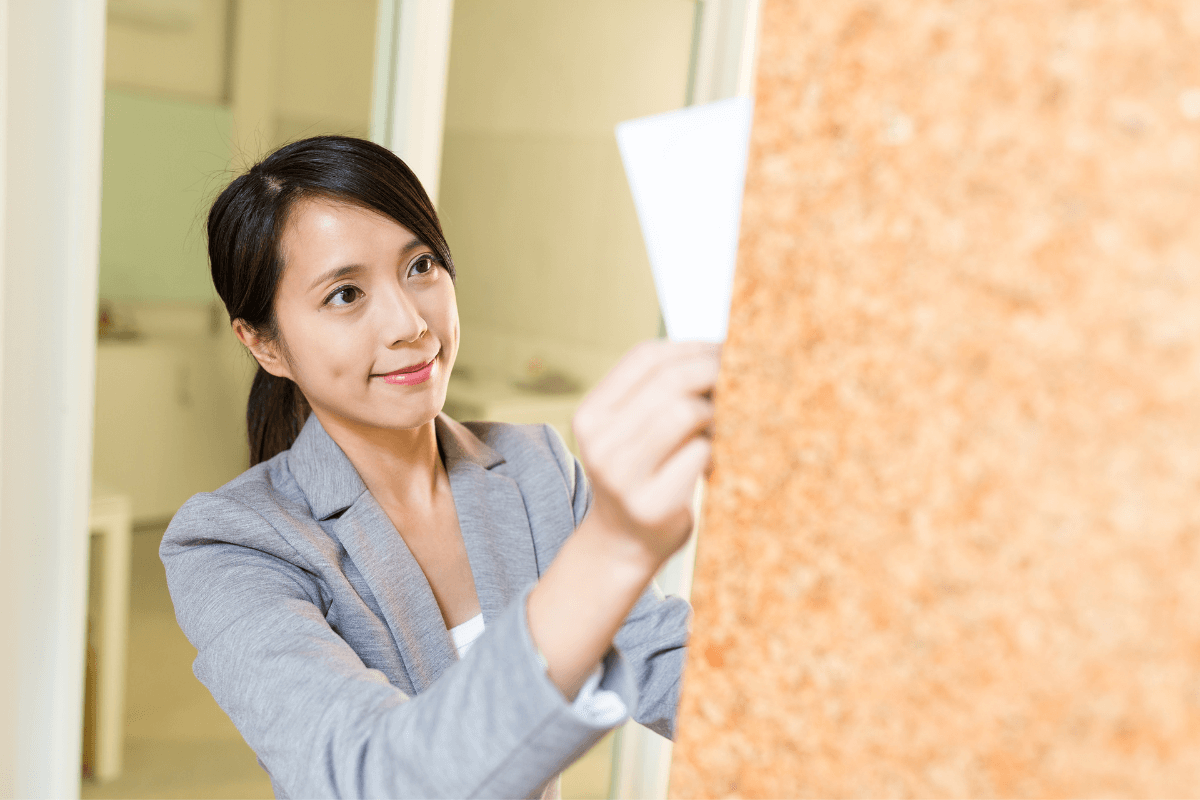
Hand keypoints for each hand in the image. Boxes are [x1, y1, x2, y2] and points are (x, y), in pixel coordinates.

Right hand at [572, 339, 720, 567]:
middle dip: (712, 371)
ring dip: (714, 411)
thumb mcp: (630, 428)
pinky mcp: (652, 505)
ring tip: (721, 422)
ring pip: (684, 412)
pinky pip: (700, 452)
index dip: (690, 346)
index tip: (722, 348)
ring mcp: (623, 477)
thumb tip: (720, 349)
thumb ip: (658, 392)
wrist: (623, 541)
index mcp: (591, 416)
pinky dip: (715, 447)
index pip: (643, 358)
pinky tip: (715, 456)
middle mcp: (599, 444)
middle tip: (739, 378)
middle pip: (668, 382)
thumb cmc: (639, 472)